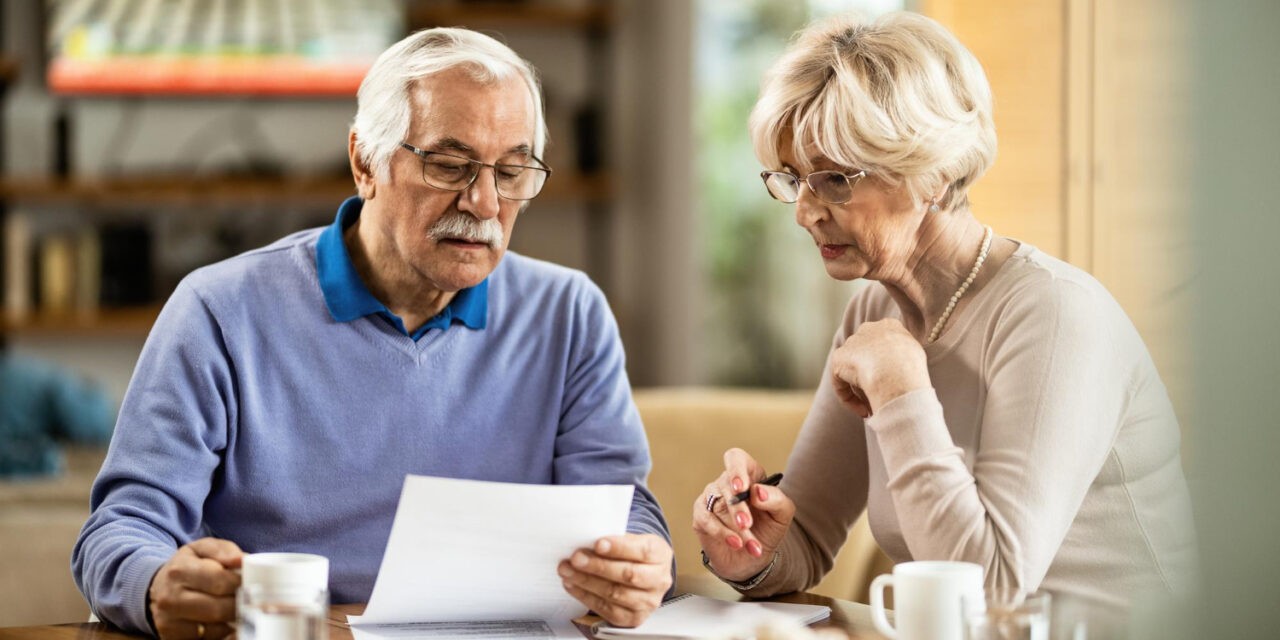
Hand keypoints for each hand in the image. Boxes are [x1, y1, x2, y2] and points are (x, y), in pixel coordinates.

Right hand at [148, 538, 243, 638]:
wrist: (157, 589)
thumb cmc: (187, 566)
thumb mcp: (202, 549)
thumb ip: (224, 550)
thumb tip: (242, 560)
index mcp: (180, 571)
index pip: (220, 581)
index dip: (241, 583)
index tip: (251, 582)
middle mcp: (171, 598)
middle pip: (219, 609)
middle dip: (240, 604)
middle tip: (250, 598)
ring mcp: (169, 621)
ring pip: (215, 628)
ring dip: (232, 620)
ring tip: (237, 608)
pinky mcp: (172, 637)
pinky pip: (208, 639)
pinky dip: (221, 631)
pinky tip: (223, 620)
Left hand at [559, 533, 672, 626]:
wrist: (644, 575)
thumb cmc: (634, 554)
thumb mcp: (632, 539)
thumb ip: (615, 540)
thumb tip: (587, 540)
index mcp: (660, 554)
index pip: (643, 551)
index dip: (619, 548)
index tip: (598, 544)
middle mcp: (659, 580)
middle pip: (628, 575)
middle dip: (598, 566)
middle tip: (576, 558)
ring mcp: (648, 602)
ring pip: (615, 593)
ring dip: (587, 582)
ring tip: (568, 571)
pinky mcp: (633, 618)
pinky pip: (607, 609)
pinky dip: (586, 596)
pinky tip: (573, 585)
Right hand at [692, 448, 794, 582]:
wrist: (754, 559)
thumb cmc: (768, 530)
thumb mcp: (782, 515)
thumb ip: (776, 499)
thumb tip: (757, 491)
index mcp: (748, 475)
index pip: (736, 458)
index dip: (736, 469)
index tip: (742, 487)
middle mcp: (727, 483)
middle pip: (726, 484)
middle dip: (737, 506)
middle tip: (746, 524)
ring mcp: (712, 499)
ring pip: (717, 504)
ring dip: (733, 526)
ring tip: (749, 543)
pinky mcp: (701, 516)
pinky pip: (706, 519)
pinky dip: (721, 533)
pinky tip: (736, 543)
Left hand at [830, 318, 930, 417]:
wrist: (896, 374)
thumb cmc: (913, 369)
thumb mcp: (917, 356)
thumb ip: (905, 355)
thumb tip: (897, 368)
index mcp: (890, 326)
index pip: (883, 344)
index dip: (886, 366)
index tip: (892, 383)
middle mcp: (868, 329)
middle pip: (866, 356)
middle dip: (871, 376)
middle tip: (881, 396)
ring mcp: (852, 343)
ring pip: (853, 370)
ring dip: (861, 390)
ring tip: (873, 407)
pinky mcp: (838, 359)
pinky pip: (842, 382)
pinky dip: (850, 399)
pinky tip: (865, 411)